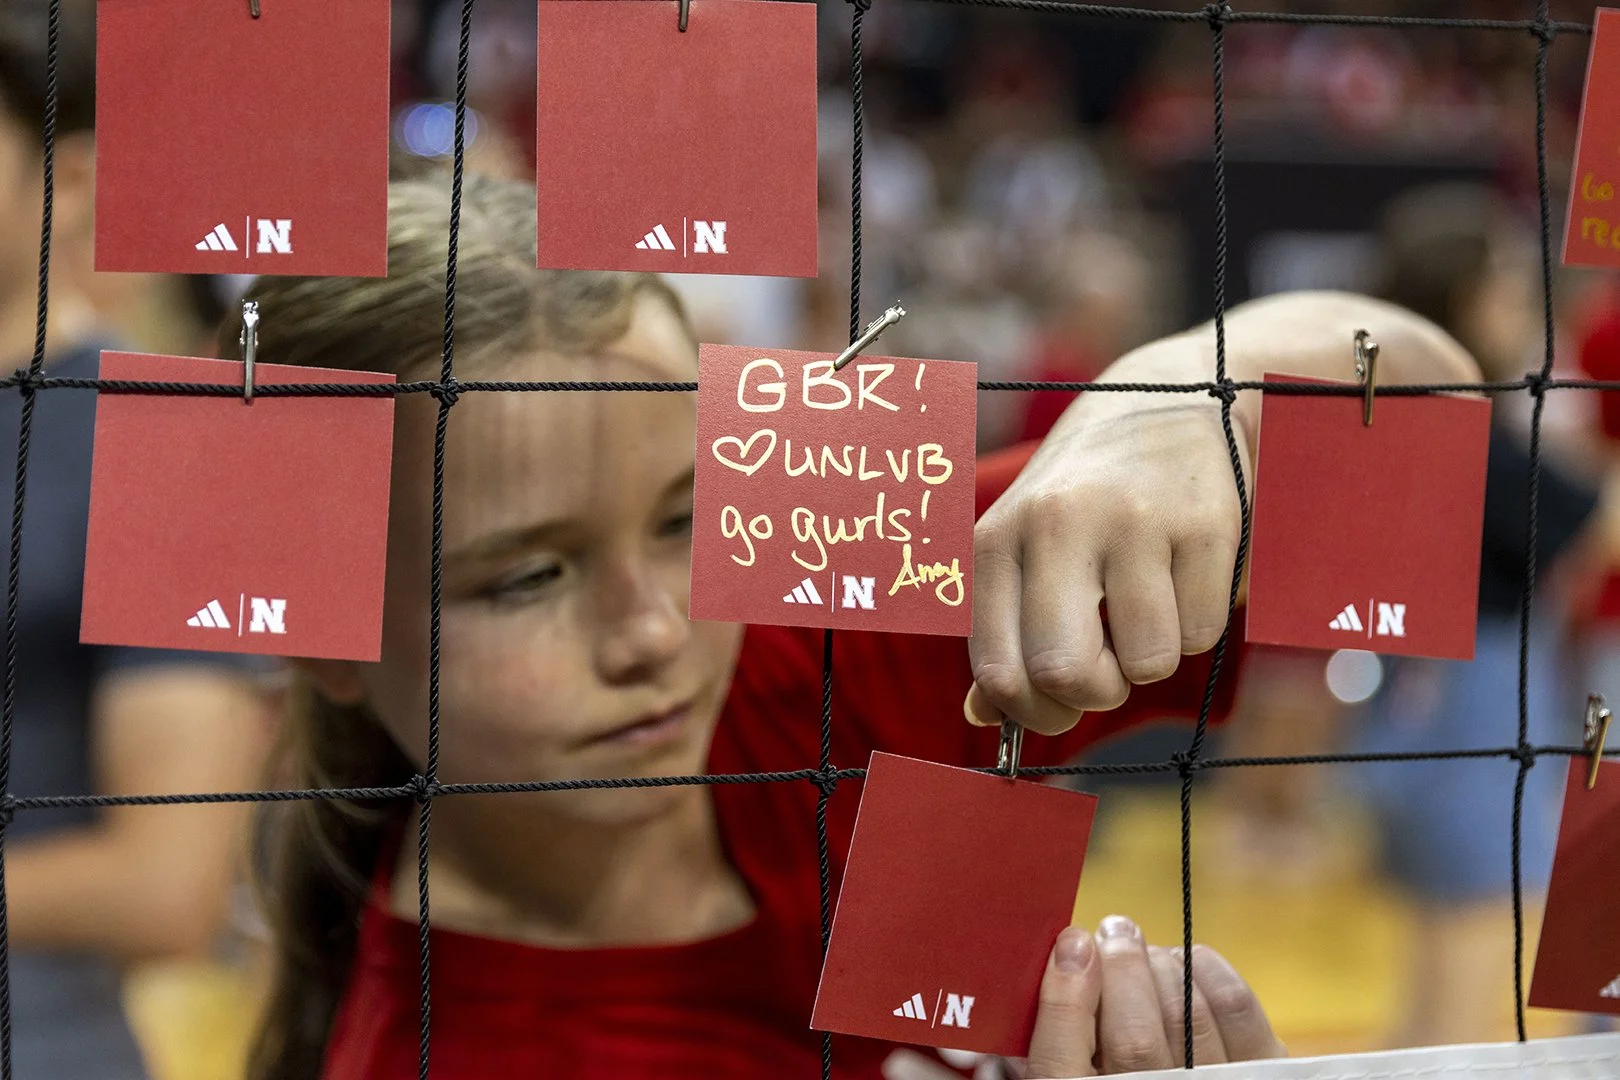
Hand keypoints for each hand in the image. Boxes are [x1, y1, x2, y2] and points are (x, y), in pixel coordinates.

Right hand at [880, 916, 1284, 1078]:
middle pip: (1134, 1038)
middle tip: (1107, 928)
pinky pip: (1241, 1018)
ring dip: (1159, 966)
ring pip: (1185, 1021)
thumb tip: (897, 1058)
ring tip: (1137, 942)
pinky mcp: (1263, 1078)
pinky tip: (1186, 958)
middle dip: (1119, 968)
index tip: (1069, 943)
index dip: (1065, 1000)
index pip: (1065, 1065)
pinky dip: (1210, 974)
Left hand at [967, 394, 1245, 736]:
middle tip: (1109, 668)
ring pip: (1145, 664)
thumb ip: (1002, 633)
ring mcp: (1132, 521)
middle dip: (1093, 695)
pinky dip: (1195, 625)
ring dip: (1152, 658)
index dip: (1032, 713)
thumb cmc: (1084, 500)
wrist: (1166, 403)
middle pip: (1063, 674)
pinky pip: (1201, 634)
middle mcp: (1056, 524)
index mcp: (998, 539)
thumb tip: (983, 717)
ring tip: (1147, 602)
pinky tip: (1183, 574)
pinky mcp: (1204, 523)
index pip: (998, 672)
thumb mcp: (1026, 551)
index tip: (1056, 703)